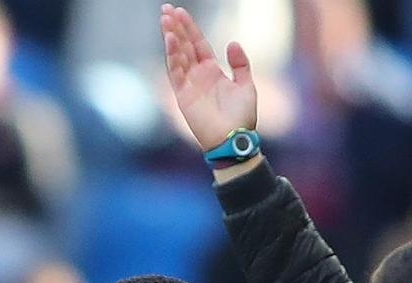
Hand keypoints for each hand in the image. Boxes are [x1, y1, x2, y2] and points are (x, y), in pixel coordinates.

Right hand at [160, 4, 256, 149]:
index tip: (179, 11)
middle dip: (175, 27)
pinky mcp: (183, 95)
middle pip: (184, 45)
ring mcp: (189, 84)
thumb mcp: (246, 85)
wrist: (234, 139)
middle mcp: (198, 75)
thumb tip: (232, 43)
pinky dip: (172, 56)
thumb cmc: (242, 117)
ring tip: (165, 19)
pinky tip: (170, 40)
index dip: (189, 28)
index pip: (197, 43)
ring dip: (171, 37)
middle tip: (166, 9)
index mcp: (212, 70)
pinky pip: (175, 72)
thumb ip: (240, 64)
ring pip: (177, 55)